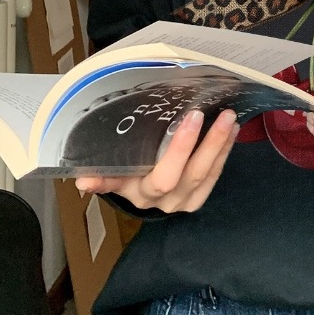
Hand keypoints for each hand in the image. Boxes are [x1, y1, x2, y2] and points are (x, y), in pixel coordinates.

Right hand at [74, 109, 239, 212]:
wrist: (148, 196)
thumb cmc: (130, 174)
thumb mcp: (116, 173)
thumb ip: (103, 175)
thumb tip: (80, 181)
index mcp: (139, 192)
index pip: (153, 177)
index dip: (168, 153)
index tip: (178, 126)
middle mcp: (164, 200)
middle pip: (185, 174)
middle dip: (196, 143)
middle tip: (200, 113)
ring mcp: (185, 200)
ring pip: (206, 173)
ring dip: (218, 143)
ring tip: (228, 117)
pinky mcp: (201, 196)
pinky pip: (217, 173)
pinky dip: (225, 150)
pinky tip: (233, 129)